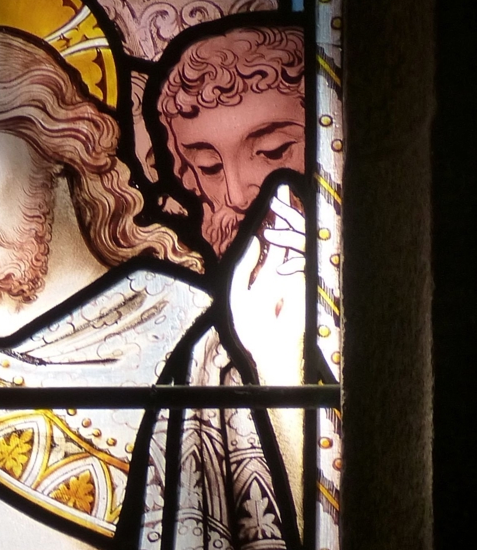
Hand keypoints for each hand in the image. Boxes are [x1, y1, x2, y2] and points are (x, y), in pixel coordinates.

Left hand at [228, 183, 305, 385]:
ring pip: (302, 245)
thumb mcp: (240, 293)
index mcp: (272, 272)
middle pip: (292, 236)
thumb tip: (255, 239)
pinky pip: (307, 265)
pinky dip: (295, 264)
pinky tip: (281, 269)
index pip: (279, 240)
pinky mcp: (311, 287)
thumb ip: (244, 267)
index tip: (278, 197)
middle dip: (288, 215)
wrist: (270, 353)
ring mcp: (301, 278)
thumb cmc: (253, 329)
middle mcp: (288, 272)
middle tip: (283, 196)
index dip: (279, 218)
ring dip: (290, 233)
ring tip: (277, 226)